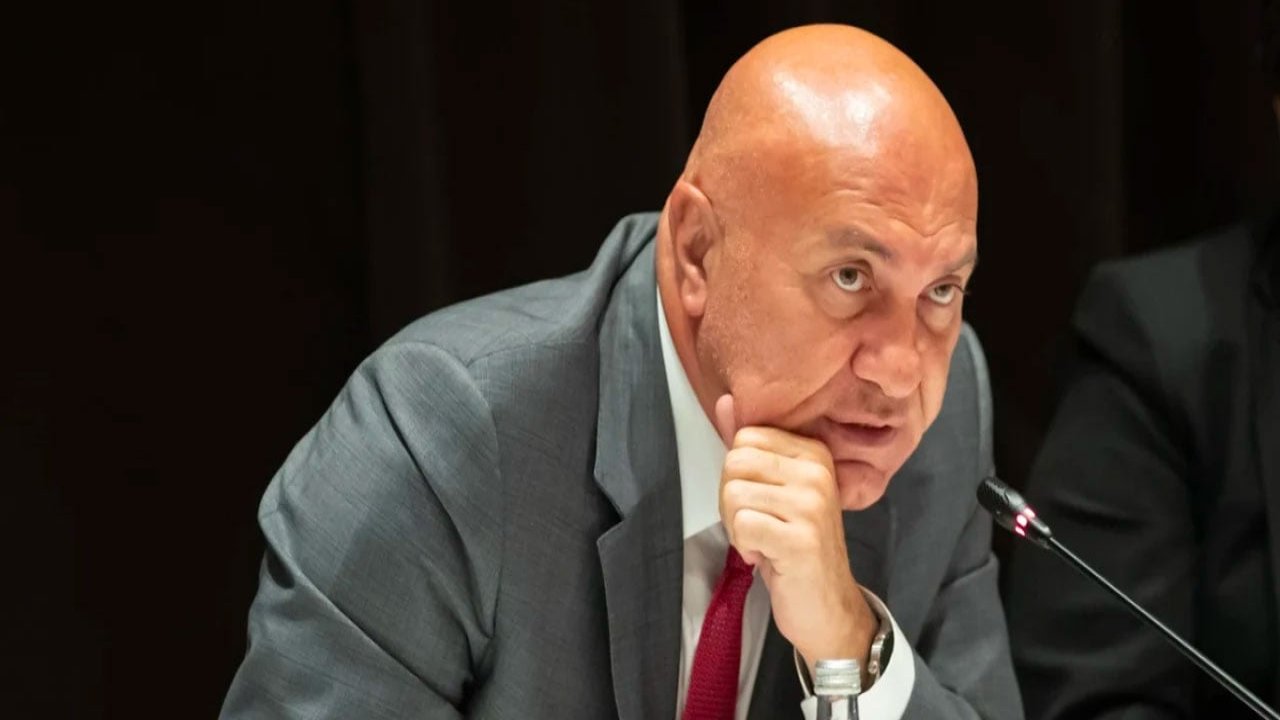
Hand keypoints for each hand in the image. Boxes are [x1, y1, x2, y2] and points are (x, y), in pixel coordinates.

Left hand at [714, 394, 877, 679]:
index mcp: (813, 452)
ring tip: (763, 541)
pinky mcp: (801, 538)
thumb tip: (724, 401)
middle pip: (734, 462)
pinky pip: (743, 525)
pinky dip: (744, 546)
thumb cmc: (795, 546)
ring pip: (734, 495)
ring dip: (737, 527)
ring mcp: (812, 505)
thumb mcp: (774, 490)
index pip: (744, 438)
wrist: (827, 606)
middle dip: (732, 501)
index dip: (737, 475)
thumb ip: (750, 446)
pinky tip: (766, 556)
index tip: (760, 502)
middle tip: (758, 525)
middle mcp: (817, 472)